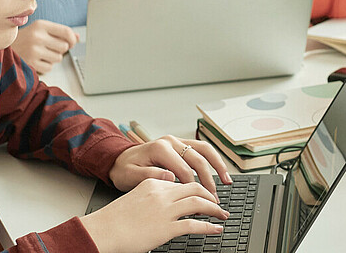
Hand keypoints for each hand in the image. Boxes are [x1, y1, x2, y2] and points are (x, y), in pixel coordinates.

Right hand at [11, 20, 77, 74]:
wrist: (2, 49)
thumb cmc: (24, 38)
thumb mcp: (40, 30)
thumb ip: (59, 32)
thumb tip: (77, 37)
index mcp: (40, 25)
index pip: (66, 31)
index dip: (72, 38)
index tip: (71, 42)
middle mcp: (37, 37)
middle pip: (64, 46)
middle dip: (60, 49)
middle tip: (50, 47)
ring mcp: (33, 51)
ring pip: (58, 58)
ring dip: (53, 58)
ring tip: (42, 53)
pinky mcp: (30, 63)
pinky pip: (50, 68)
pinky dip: (46, 66)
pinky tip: (37, 60)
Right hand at [81, 178, 228, 252]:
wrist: (102, 230)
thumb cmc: (114, 219)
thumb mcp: (135, 197)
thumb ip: (153, 194)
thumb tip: (168, 198)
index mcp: (154, 183)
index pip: (182, 181)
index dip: (197, 189)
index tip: (204, 195)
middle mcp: (162, 194)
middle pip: (195, 188)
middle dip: (210, 195)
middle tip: (217, 203)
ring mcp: (165, 210)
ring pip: (198, 203)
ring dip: (214, 209)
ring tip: (221, 215)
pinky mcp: (166, 228)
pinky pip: (194, 224)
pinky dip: (208, 227)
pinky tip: (215, 229)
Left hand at [110, 136, 232, 200]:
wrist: (118, 160)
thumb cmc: (124, 170)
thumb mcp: (130, 176)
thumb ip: (150, 175)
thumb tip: (170, 177)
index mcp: (160, 149)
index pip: (184, 170)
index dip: (193, 189)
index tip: (197, 204)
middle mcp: (171, 142)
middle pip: (198, 159)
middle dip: (209, 180)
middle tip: (215, 198)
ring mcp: (177, 141)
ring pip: (205, 150)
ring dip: (218, 166)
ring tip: (227, 181)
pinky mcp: (180, 144)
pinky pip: (201, 150)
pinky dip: (213, 161)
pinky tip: (219, 172)